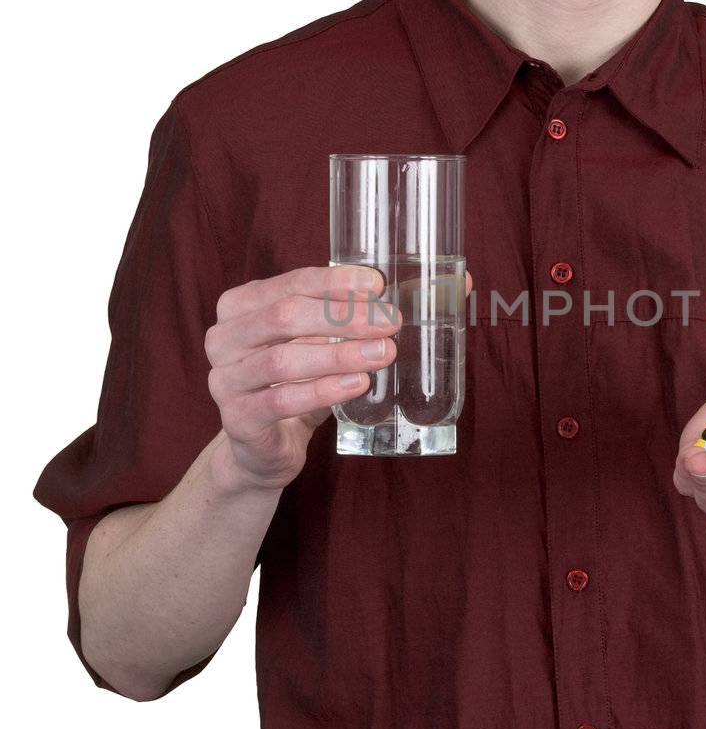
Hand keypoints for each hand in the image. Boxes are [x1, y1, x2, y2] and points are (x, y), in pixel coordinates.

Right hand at [205, 263, 474, 489]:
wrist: (265, 446)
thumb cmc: (301, 382)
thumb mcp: (330, 343)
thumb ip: (374, 312)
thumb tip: (459, 284)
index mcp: (242, 306)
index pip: (290, 282)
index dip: (334, 282)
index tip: (378, 284)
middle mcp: (224, 338)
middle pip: (285, 316)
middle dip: (343, 317)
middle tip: (392, 322)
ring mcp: (225, 380)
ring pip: (282, 361)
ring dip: (338, 355)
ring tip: (384, 353)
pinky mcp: (238, 420)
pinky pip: (280, 402)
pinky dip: (322, 392)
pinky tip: (358, 386)